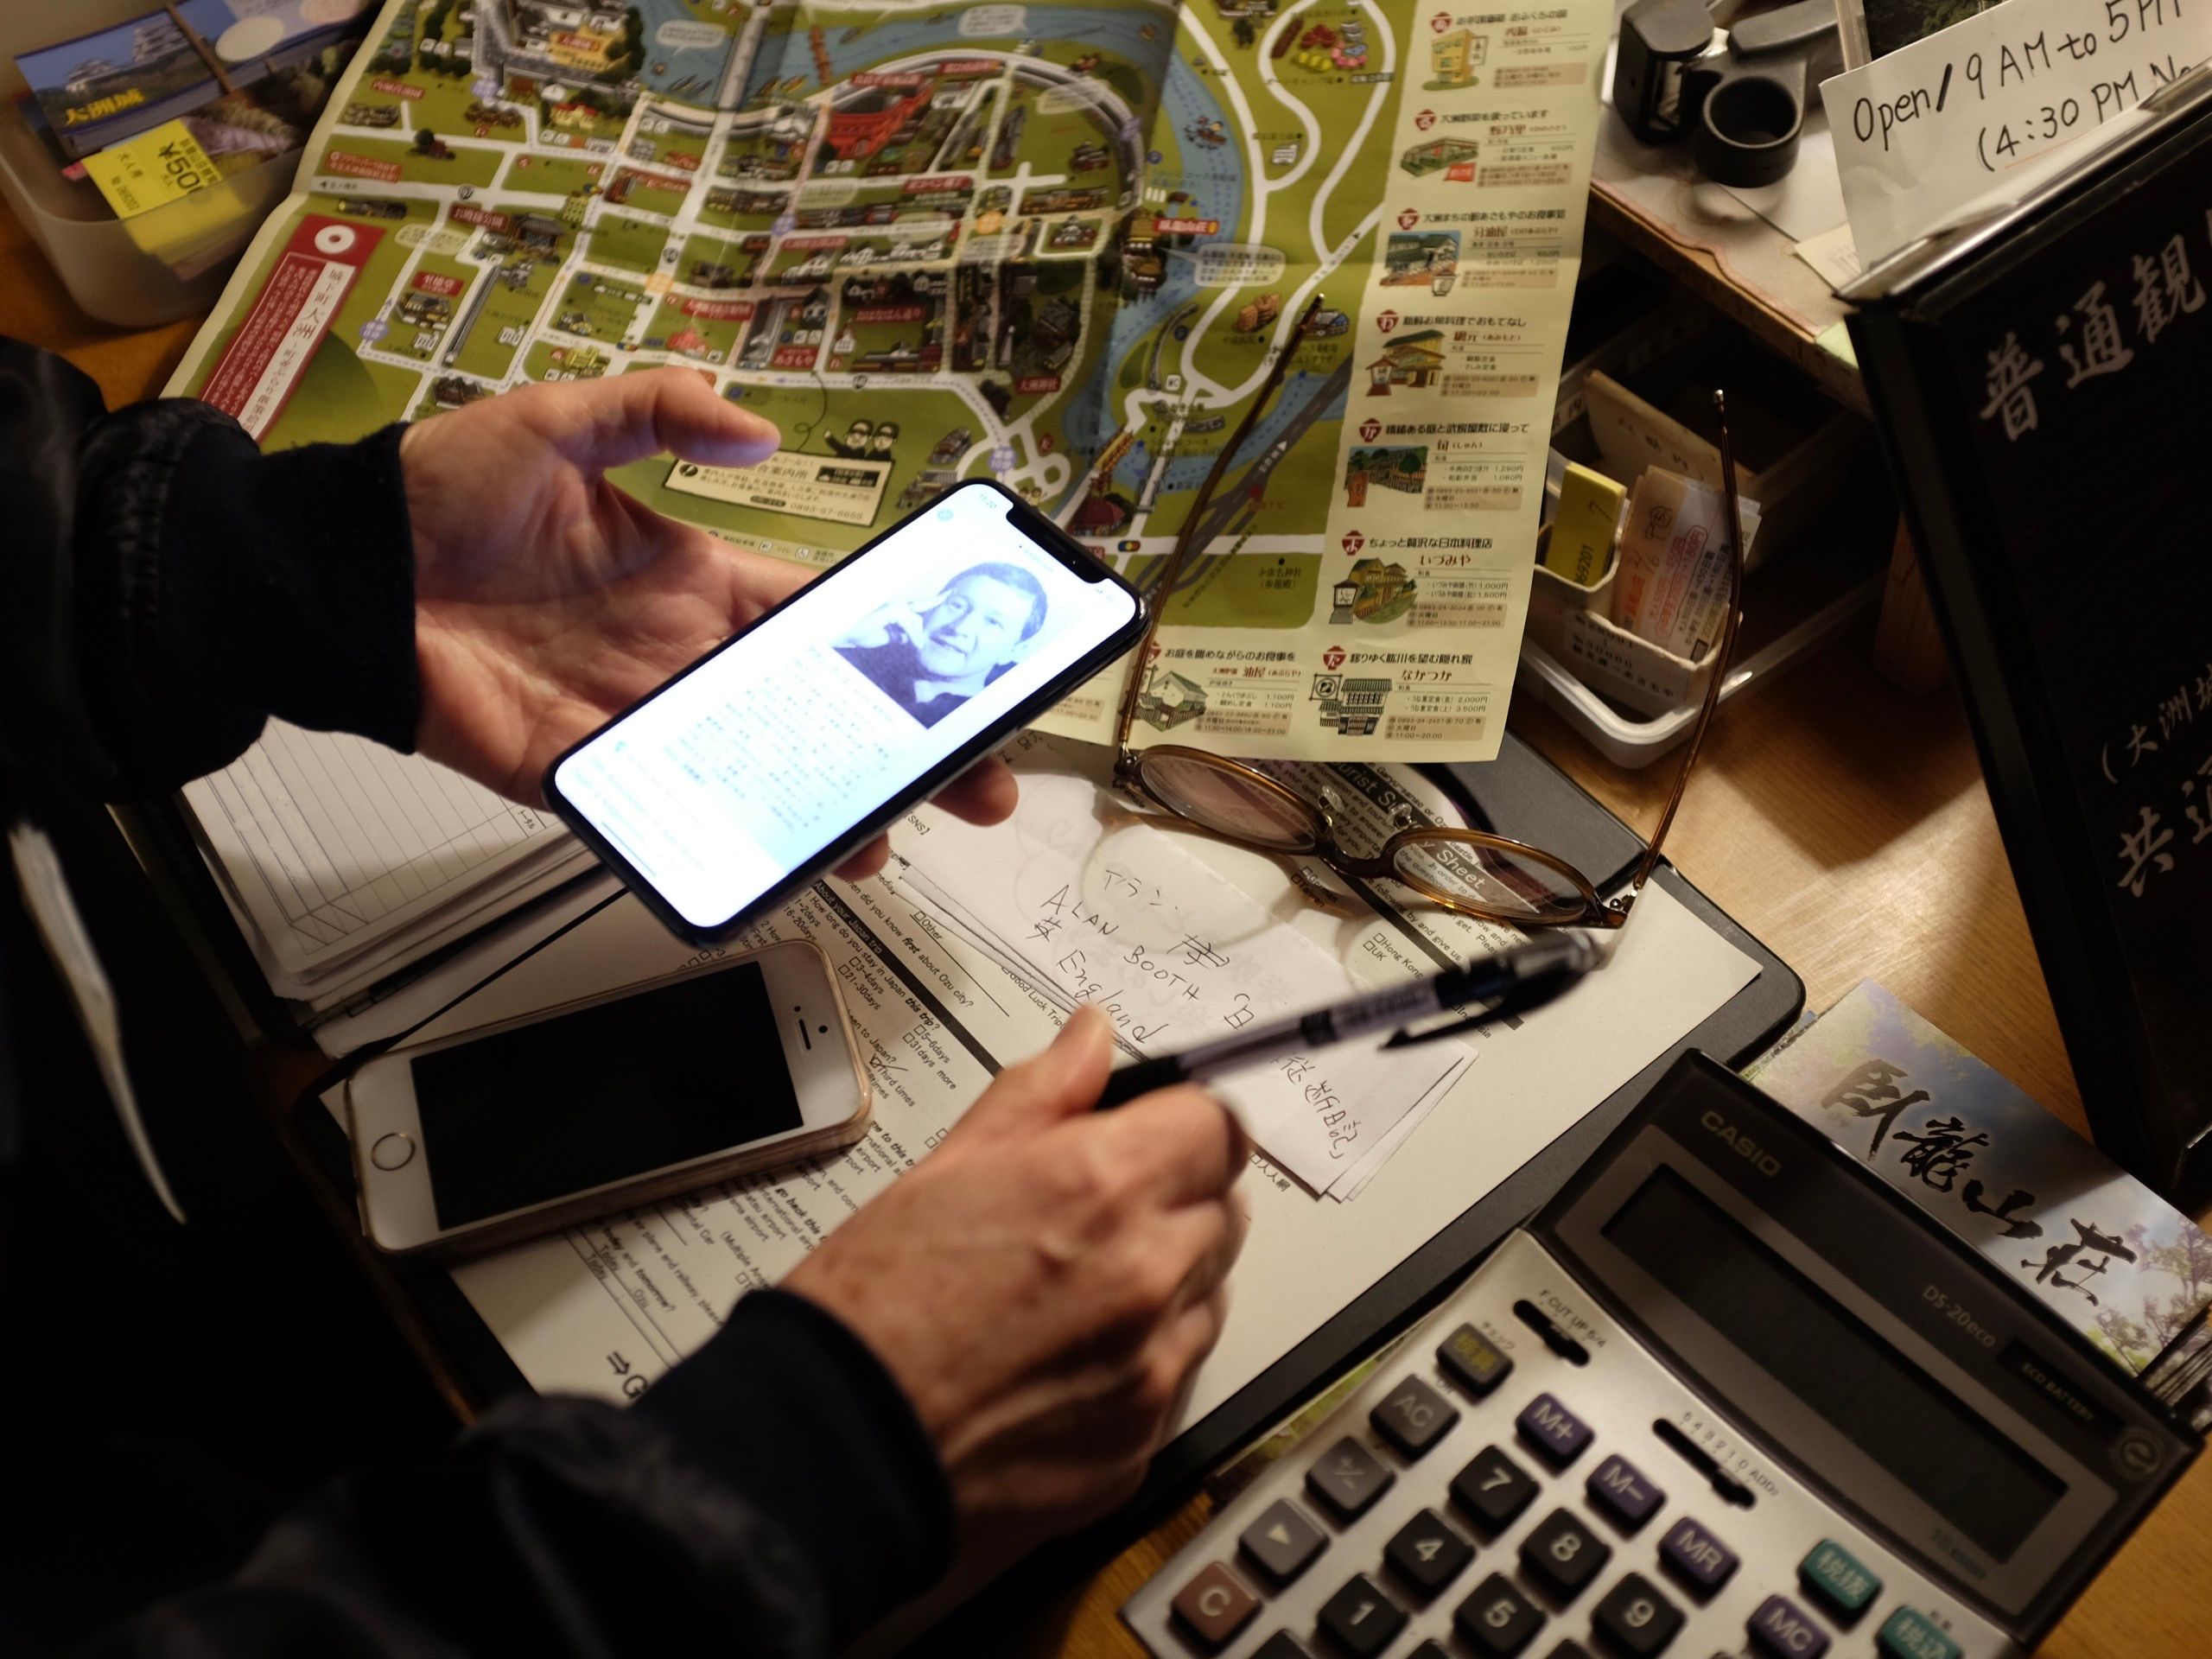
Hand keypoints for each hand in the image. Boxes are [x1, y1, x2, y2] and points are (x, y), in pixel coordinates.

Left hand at [397, 369, 1012, 876]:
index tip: (966, 665)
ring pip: (758, 779)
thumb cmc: (444, 491)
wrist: (338, 573)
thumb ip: (659, 410)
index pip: (817, 617)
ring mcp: (640, 723)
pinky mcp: (582, 776)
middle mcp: (684, 659)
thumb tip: (761, 432)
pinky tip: (780, 865)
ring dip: (827, 813)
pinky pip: (665, 818)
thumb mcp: (560, 421)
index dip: (893, 642)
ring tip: (883, 841)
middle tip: (972, 783)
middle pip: (814, 714)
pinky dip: (723, 846)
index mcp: (698, 580)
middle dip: (899, 750)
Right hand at [785, 1007, 1248, 1582]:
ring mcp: (1152, 1366)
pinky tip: (1067, 1359)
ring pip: (1209, 1293)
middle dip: (1175, 1198)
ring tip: (1073, 1291)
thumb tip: (1090, 1040)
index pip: (1216, 1126)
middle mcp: (1146, 1275)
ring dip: (1168, 1279)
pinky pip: (1177, 1376)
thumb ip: (1039, 1095)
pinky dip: (1143, 1359)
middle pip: (1224, 1208)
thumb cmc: (870, 1309)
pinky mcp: (1142, 1440)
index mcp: (1102, 1188)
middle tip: (1095, 1213)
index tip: (1152, 1134)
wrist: (837, 1450)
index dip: (1182, 1124)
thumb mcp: (946, 1167)